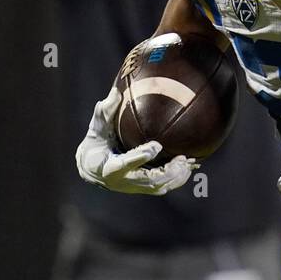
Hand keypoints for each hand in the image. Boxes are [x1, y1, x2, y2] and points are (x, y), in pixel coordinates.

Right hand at [75, 87, 197, 194]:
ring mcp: (133, 187)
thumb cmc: (96, 144)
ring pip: (158, 187)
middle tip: (181, 158)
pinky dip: (176, 179)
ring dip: (175, 177)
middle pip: (148, 180)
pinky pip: (161, 187)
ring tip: (188, 163)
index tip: (157, 145)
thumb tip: (117, 92)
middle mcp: (122, 181)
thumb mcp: (97, 128)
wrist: (91, 169)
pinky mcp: (142, 188)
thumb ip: (105, 112)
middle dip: (167, 172)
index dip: (140, 156)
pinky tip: (189, 167)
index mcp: (109, 167)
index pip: (125, 164)